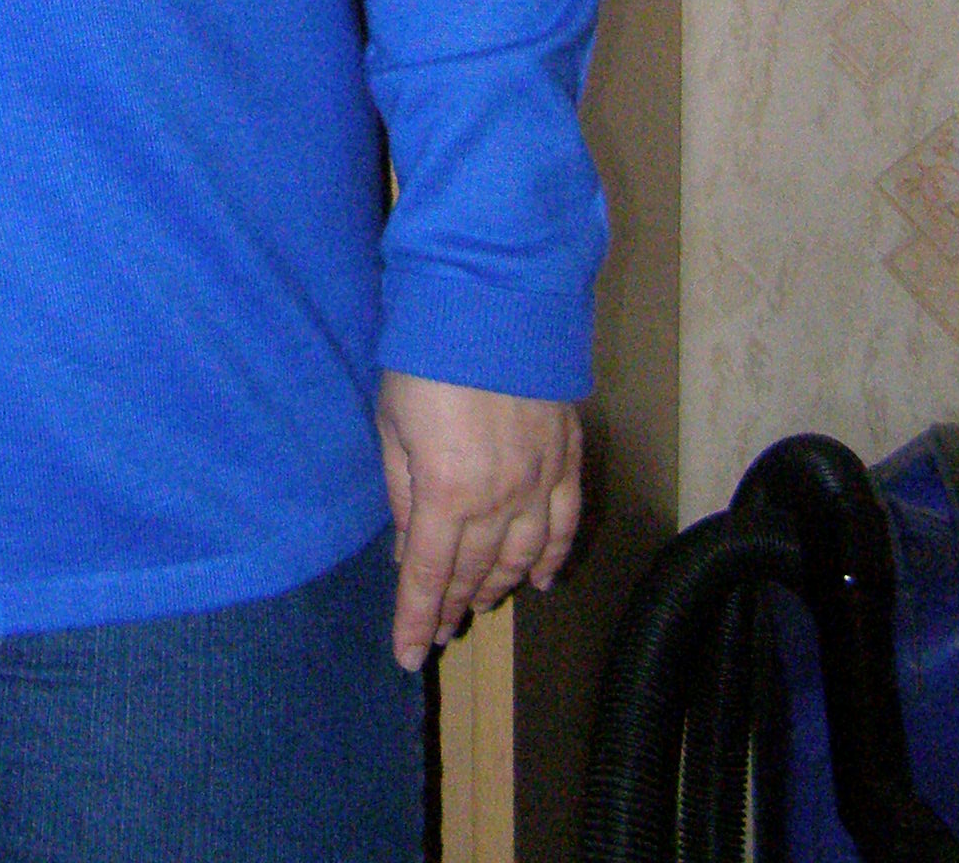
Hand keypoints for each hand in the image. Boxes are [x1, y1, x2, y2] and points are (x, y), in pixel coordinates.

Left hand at [375, 371, 580, 670]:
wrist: (491, 301)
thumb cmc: (424, 358)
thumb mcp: (392, 424)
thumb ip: (403, 495)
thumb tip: (408, 553)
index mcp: (447, 493)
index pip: (430, 576)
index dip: (417, 619)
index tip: (408, 656)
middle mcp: (499, 500)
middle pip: (475, 571)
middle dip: (454, 606)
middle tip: (439, 630)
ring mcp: (539, 481)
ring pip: (521, 557)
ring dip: (498, 586)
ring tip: (479, 605)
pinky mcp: (566, 458)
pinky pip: (564, 524)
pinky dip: (552, 556)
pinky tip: (540, 579)